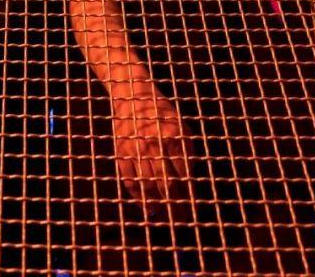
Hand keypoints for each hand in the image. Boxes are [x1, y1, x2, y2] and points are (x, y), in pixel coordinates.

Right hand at [108, 80, 192, 211]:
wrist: (132, 96)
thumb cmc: (161, 112)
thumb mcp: (181, 127)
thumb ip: (186, 154)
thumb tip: (188, 184)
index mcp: (174, 138)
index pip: (184, 175)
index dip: (188, 196)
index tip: (192, 210)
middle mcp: (154, 145)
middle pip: (167, 185)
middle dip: (175, 205)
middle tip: (180, 218)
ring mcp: (136, 150)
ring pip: (149, 187)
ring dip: (158, 205)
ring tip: (165, 216)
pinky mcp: (121, 153)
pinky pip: (130, 182)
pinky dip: (139, 197)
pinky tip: (147, 206)